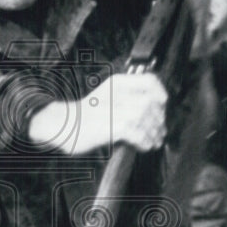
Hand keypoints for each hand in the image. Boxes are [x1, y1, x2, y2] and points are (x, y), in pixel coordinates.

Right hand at [28, 73, 167, 154]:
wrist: (64, 124)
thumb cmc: (87, 114)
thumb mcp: (108, 97)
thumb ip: (128, 98)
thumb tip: (154, 111)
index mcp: (118, 83)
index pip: (149, 80)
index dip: (160, 92)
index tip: (162, 105)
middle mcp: (118, 93)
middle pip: (152, 102)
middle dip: (159, 119)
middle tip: (159, 131)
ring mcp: (115, 109)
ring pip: (147, 118)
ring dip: (154, 132)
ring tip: (154, 141)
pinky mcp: (113, 126)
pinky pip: (138, 133)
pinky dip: (145, 141)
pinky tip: (144, 146)